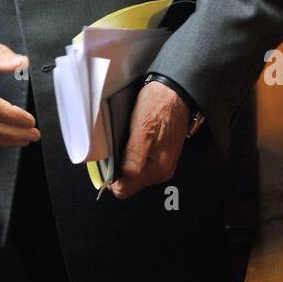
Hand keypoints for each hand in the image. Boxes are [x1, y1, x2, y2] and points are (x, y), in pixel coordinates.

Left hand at [108, 79, 188, 199]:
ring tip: (125, 140)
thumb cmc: (159, 105)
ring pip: (133, 174)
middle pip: (128, 183)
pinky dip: (132, 154)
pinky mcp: (160, 156)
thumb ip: (134, 156)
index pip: (124, 190)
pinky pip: (139, 164)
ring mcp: (161, 164)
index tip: (107, 161)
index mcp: (157, 169)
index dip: (111, 178)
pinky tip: (133, 139)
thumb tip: (122, 178)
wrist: (176, 92)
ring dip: (124, 160)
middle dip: (118, 169)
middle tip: (116, 146)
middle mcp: (161, 171)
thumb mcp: (143, 127)